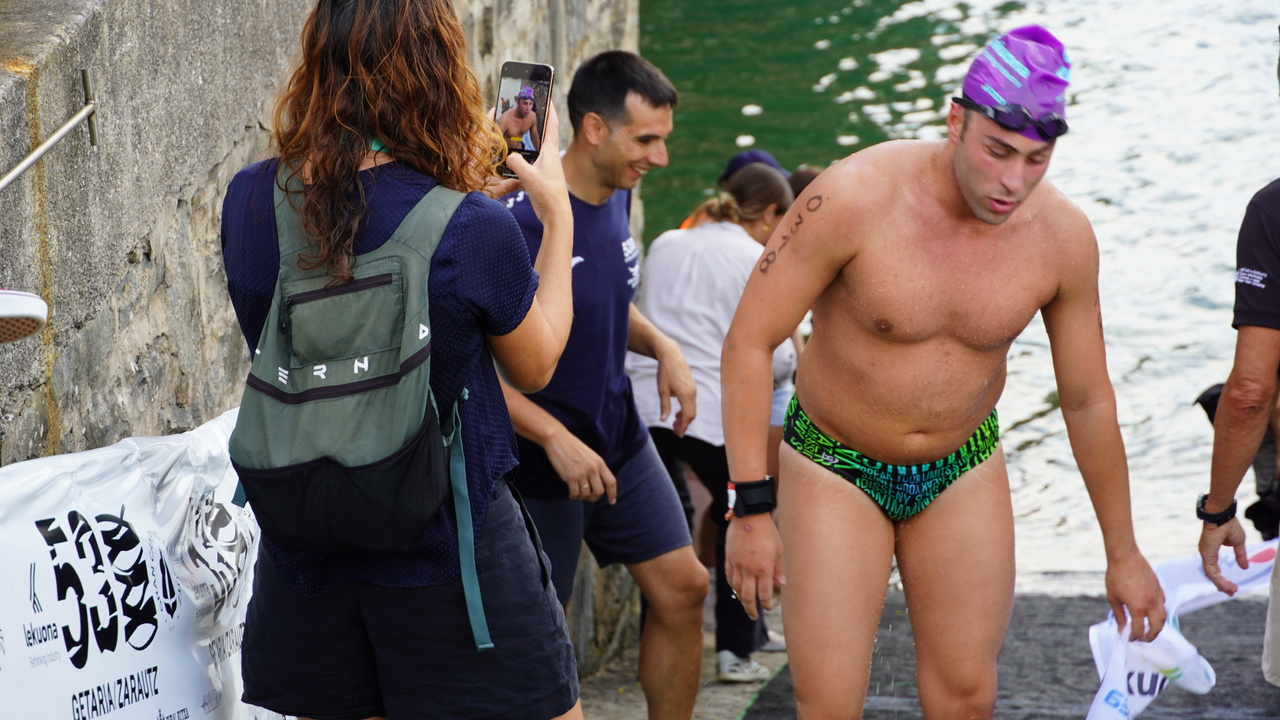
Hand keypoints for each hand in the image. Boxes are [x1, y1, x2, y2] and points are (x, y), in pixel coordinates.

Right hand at [502, 103, 569, 225]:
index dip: (550, 108)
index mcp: (550, 152)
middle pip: (544, 133)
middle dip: (537, 120)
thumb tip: (508, 156)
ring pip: (536, 148)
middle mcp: (550, 157)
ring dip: (528, 139)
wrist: (556, 217)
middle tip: (528, 109)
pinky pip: (530, 161)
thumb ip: (516, 163)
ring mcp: (546, 168)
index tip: (547, 95)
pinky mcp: (541, 178)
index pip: (552, 124)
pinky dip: (523, 156)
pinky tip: (513, 158)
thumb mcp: (529, 176)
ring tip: (517, 130)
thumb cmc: (547, 195)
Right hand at [544, 428, 616, 503]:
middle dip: (594, 497)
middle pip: (599, 491)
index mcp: (600, 463)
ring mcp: (582, 474)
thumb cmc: (574, 447)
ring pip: (586, 494)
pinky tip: (571, 493)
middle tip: (588, 497)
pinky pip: (575, 493)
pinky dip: (573, 496)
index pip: (611, 482)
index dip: (612, 494)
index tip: (612, 502)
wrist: (558, 440)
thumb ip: (596, 468)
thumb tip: (599, 483)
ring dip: (582, 497)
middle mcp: (593, 469)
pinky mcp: (570, 477)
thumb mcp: (591, 455)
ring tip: (577, 493)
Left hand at [655, 338, 696, 435]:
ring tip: (674, 422)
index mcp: (686, 395)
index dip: (683, 426)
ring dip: (684, 416)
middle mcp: (693, 392)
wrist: (671, 355)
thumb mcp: (662, 390)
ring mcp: (693, 389)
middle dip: (684, 424)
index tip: (678, 434)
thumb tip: (664, 420)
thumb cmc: (665, 372)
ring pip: (692, 408)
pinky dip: (685, 409)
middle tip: (675, 431)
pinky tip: (677, 411)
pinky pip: (691, 401)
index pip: (688, 416)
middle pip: (692, 414)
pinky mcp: (691, 386)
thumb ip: (664, 406)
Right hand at [725, 514, 783, 620]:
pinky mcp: (729, 558)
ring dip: (741, 599)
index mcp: (764, 568)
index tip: (768, 607)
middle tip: (753, 616)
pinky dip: (732, 586)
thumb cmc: (768, 532)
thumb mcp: (779, 550)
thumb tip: (782, 585)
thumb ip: (779, 569)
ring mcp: (737, 564)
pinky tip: (735, 589)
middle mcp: (749, 569)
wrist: (749, 516)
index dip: (766, 604)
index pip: (764, 594)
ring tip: (745, 604)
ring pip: (736, 588)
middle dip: (751, 609)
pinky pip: (729, 577)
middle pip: (747, 596)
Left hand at [1105, 548, 1165, 640]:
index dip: (1134, 637)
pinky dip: (1159, 613)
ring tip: (1148, 629)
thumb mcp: (1113, 598)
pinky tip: (1151, 612)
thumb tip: (1121, 629)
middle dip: (1150, 636)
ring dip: (1157, 626)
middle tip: (1142, 639)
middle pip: (1156, 628)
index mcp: (1138, 608)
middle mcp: (1151, 604)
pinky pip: (1163, 605)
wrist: (1125, 557)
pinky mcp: (1160, 589)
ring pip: (1163, 617)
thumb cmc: (1116, 576)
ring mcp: (1158, 596)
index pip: (1138, 630)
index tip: (1129, 638)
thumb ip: (1119, 615)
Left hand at [1198, 517, 1248, 594]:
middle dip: (1221, 585)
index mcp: (1212, 551)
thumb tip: (1244, 567)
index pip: (1215, 568)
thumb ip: (1240, 555)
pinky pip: (1211, 571)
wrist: (1223, 516)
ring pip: (1211, 575)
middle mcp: (1207, 554)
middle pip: (1212, 574)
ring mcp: (1205, 554)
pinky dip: (1218, 579)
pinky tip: (1226, 586)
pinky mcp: (1206, 554)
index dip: (1222, 578)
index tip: (1231, 586)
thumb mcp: (1238, 543)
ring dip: (1221, 584)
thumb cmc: (1229, 525)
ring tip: (1231, 591)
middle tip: (1230, 592)